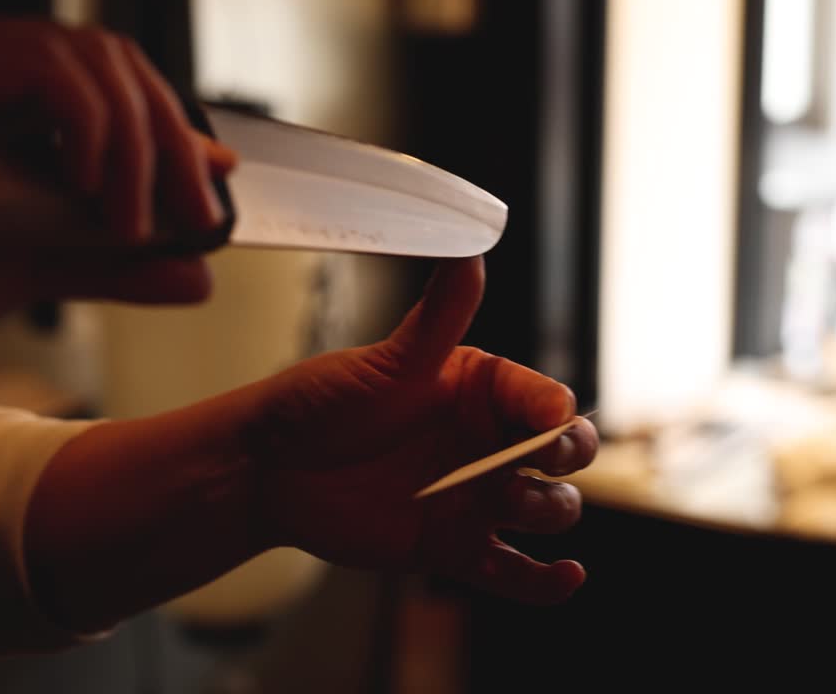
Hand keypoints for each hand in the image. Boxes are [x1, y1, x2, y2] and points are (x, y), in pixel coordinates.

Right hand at [0, 17, 233, 354]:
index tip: (218, 180)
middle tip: (193, 213)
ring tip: (132, 220)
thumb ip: (114, 259)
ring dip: (133, 142)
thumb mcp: (38, 265)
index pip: (109, 80)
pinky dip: (88, 128)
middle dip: (168, 138)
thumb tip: (199, 274)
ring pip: (86, 59)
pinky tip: (90, 189)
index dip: (172, 126)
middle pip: (111, 61)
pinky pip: (38, 69)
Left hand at [251, 257, 598, 603]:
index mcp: (481, 390)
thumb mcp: (387, 361)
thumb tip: (471, 253)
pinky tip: (565, 575)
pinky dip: (545, 581)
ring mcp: (476, 499)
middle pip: (561, 457)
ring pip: (547, 510)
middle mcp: (488, 443)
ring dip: (547, 510)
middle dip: (562, 460)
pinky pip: (515, 572)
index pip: (545, 401)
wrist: (271, 469)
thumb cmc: (322, 403)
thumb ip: (438, 317)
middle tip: (538, 461)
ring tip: (508, 504)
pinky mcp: (456, 548)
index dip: (555, 413)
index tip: (549, 420)